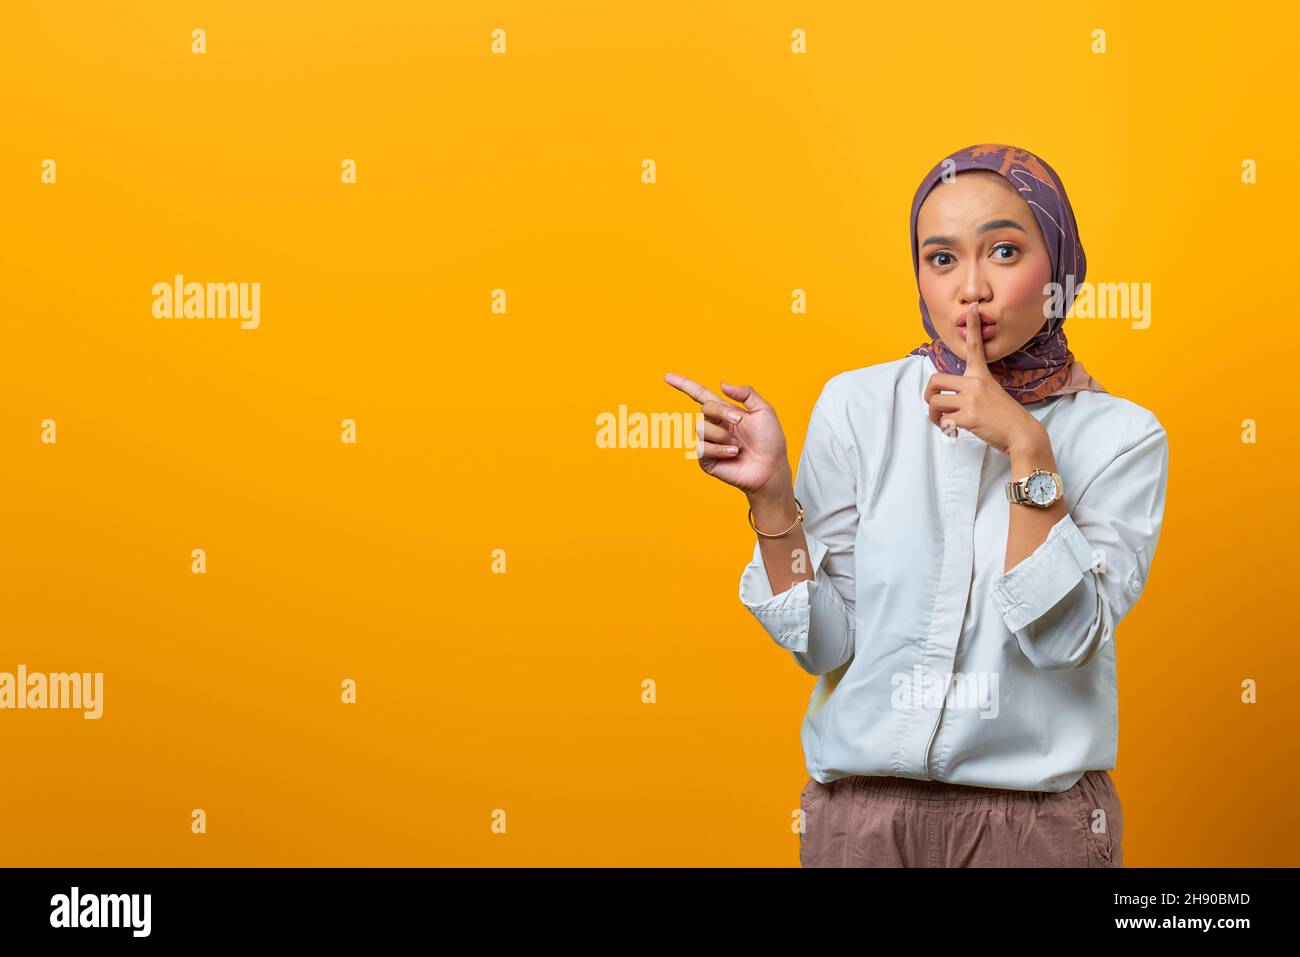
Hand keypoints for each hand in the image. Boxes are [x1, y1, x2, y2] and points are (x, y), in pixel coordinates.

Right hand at [662, 373, 790, 496]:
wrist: (771, 468)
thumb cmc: (770, 440)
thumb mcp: (764, 410)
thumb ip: (745, 393)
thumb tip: (722, 384)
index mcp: (725, 412)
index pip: (700, 395)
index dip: (683, 385)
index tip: (667, 377)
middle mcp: (715, 425)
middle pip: (705, 408)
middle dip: (722, 412)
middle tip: (739, 421)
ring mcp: (709, 442)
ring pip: (702, 428)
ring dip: (723, 435)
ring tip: (738, 445)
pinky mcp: (706, 459)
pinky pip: (703, 447)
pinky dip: (721, 449)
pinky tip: (733, 454)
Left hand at [922, 302, 1044, 455]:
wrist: (1021, 433)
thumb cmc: (1005, 416)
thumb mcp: (992, 392)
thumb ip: (972, 388)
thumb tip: (949, 396)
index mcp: (981, 375)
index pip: (975, 346)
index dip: (972, 326)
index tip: (972, 308)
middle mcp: (975, 383)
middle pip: (935, 380)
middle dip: (928, 395)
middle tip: (934, 406)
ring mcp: (972, 399)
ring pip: (935, 402)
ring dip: (933, 415)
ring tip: (943, 422)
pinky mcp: (969, 417)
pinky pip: (944, 419)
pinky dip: (944, 427)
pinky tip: (954, 431)